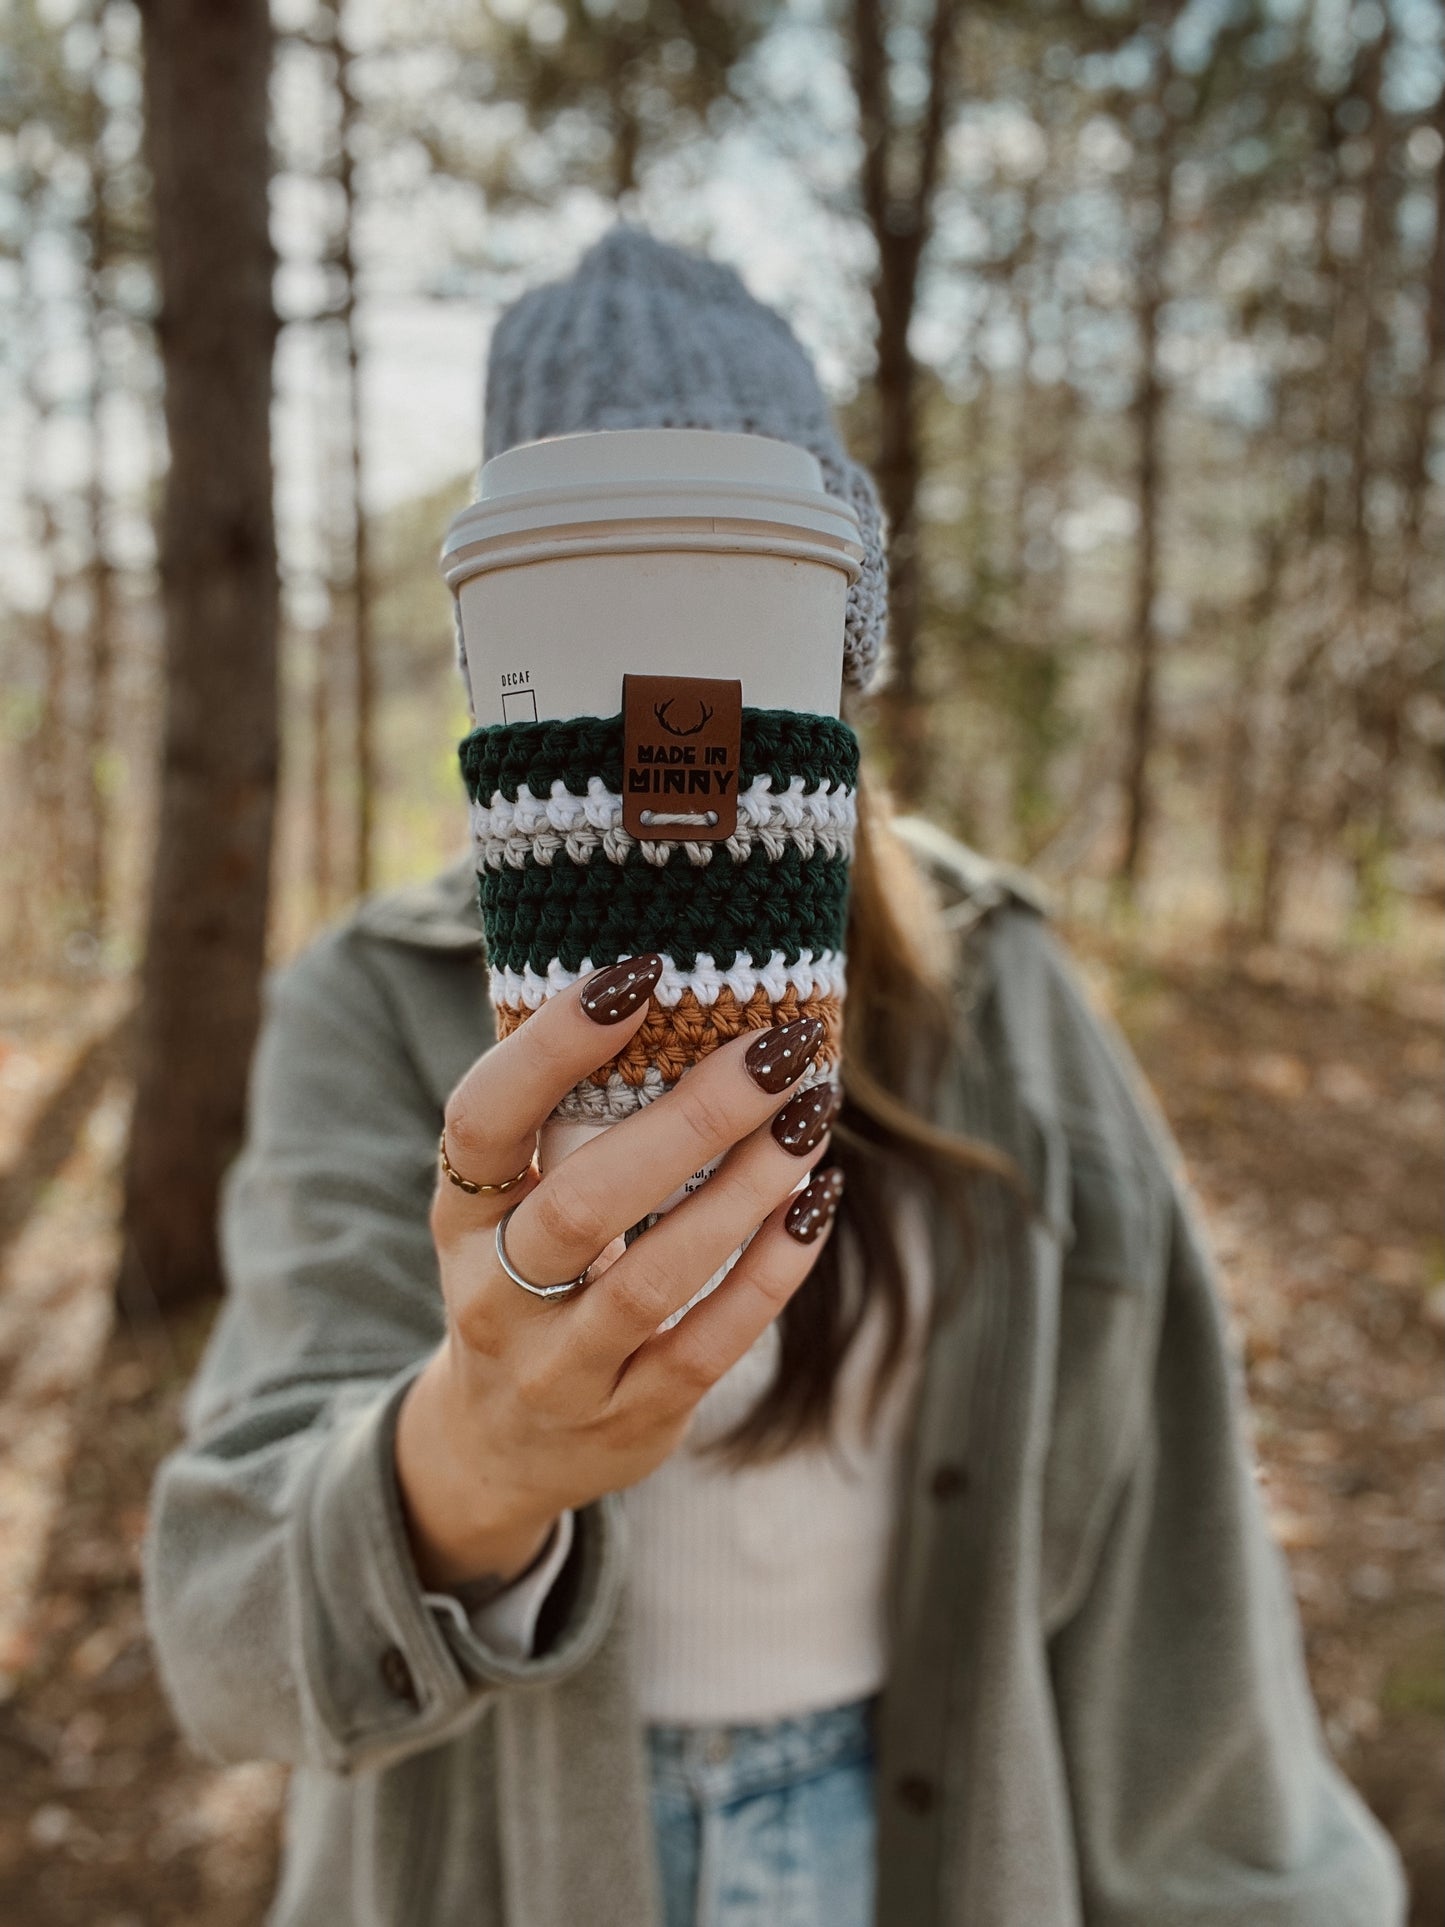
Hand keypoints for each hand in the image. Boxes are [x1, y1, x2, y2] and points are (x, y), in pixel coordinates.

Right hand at [394, 955, 843, 1593]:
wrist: (503, 1447)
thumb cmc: (527, 1278)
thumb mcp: (510, 1206)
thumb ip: (563, 1121)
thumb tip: (666, 983)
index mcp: (460, 1214)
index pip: (484, 1121)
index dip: (552, 1047)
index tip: (640, 975)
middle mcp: (492, 1295)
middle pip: (586, 1203)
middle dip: (693, 1118)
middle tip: (776, 1049)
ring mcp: (560, 1369)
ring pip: (656, 1277)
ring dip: (746, 1190)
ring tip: (810, 1115)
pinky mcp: (631, 1419)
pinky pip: (711, 1344)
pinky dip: (772, 1272)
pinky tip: (814, 1204)